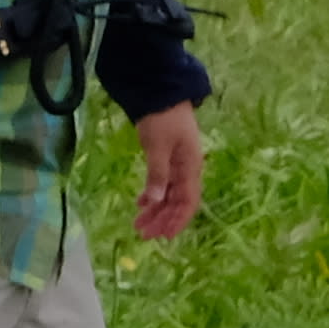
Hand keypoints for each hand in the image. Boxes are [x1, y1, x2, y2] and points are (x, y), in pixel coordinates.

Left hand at [128, 102, 206, 243]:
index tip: (164, 236)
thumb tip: (156, 201)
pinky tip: (140, 203)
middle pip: (177, 202)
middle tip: (142, 234)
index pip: (188, 202)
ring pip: (168, 194)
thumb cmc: (162, 118)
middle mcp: (187, 169)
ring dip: (155, 210)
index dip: (178, 220)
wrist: (160, 91)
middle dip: (162, 219)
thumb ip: (158, 174)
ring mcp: (178, 163)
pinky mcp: (167, 158)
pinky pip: (162, 183)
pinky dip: (152, 194)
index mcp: (190, 167)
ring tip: (137, 223)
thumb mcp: (158, 146)